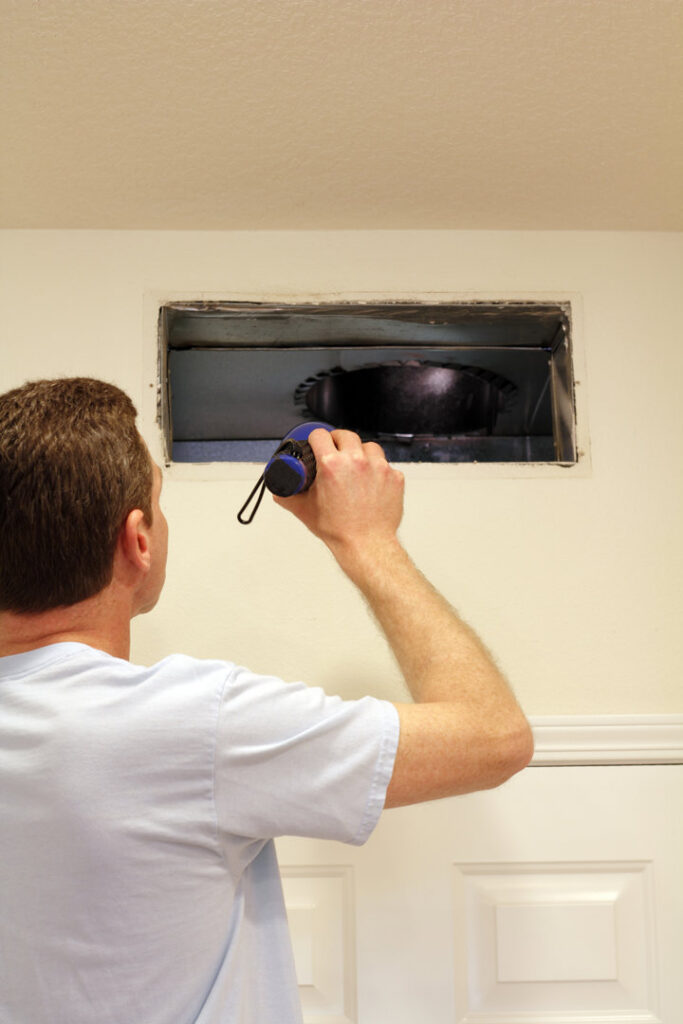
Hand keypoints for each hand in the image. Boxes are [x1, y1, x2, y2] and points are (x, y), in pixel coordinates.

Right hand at [273, 428, 403, 552]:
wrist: (367, 545)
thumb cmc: (339, 530)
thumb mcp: (304, 510)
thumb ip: (287, 496)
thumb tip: (280, 489)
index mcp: (331, 465)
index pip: (320, 435)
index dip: (315, 439)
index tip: (316, 444)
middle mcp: (356, 461)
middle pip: (345, 435)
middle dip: (337, 441)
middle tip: (334, 453)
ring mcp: (378, 467)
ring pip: (368, 446)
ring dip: (360, 452)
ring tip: (354, 467)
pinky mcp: (394, 476)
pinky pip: (384, 463)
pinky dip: (377, 469)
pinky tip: (370, 482)